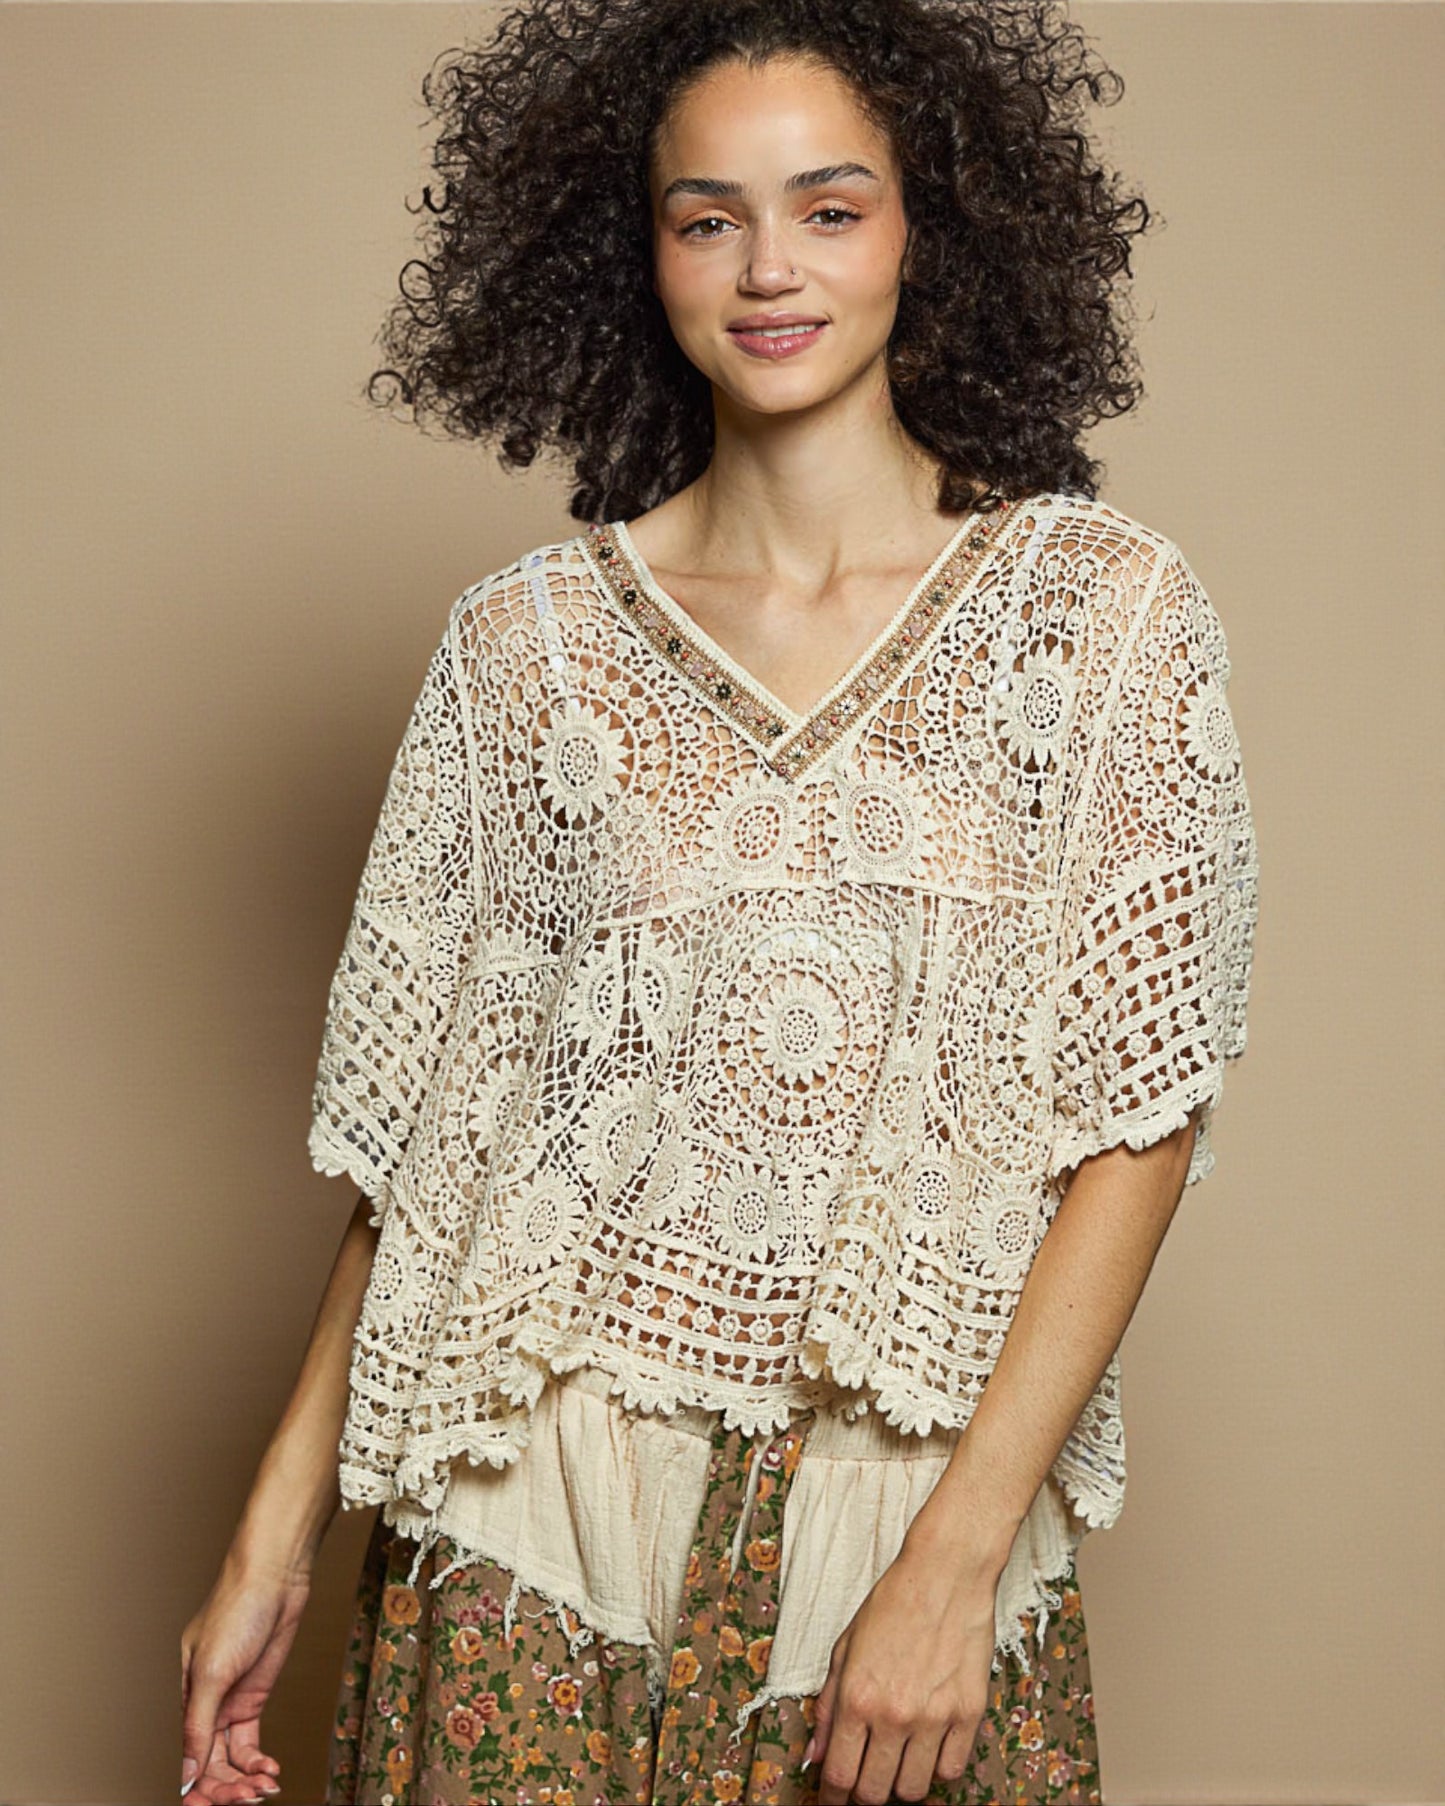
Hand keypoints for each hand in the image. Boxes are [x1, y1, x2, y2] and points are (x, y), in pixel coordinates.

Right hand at [180, 1546, 311, 1801]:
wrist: (275, 1578)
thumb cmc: (236, 1610)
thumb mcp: (212, 1672)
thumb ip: (197, 1726)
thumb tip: (185, 1774)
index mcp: (182, 1700)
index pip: (183, 1758)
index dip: (194, 1788)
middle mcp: (203, 1707)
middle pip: (207, 1765)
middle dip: (224, 1788)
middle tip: (248, 1799)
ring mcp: (229, 1704)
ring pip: (229, 1760)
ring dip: (245, 1779)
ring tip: (265, 1789)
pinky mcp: (254, 1698)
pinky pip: (250, 1744)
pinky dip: (259, 1763)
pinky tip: (270, 1772)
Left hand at [803, 1533, 998, 1803]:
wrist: (946, 1574)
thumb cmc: (892, 1604)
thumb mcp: (845, 1648)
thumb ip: (828, 1705)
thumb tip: (815, 1753)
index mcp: (857, 1697)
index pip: (838, 1775)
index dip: (832, 1798)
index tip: (832, 1801)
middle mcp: (893, 1714)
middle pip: (875, 1793)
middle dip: (865, 1793)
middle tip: (866, 1778)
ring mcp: (934, 1718)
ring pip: (914, 1790)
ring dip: (901, 1783)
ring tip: (898, 1760)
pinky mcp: (969, 1714)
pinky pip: (952, 1771)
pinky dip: (938, 1769)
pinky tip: (929, 1748)